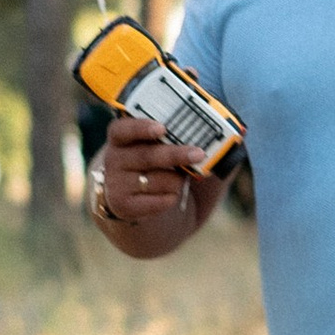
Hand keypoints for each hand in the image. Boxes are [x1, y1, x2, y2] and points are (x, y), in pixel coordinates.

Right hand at [96, 110, 198, 225]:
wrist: (139, 199)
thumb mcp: (163, 146)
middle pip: (148, 156)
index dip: (141, 128)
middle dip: (176, 155)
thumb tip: (221, 139)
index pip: (123, 129)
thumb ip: (181, 137)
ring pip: (159, 180)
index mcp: (120, 137)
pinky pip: (159, 201)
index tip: (162, 128)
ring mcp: (115, 183)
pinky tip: (168, 195)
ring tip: (177, 179)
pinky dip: (172, 198)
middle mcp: (113, 159)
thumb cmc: (158, 164)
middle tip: (198, 154)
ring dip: (177, 180)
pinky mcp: (122, 206)